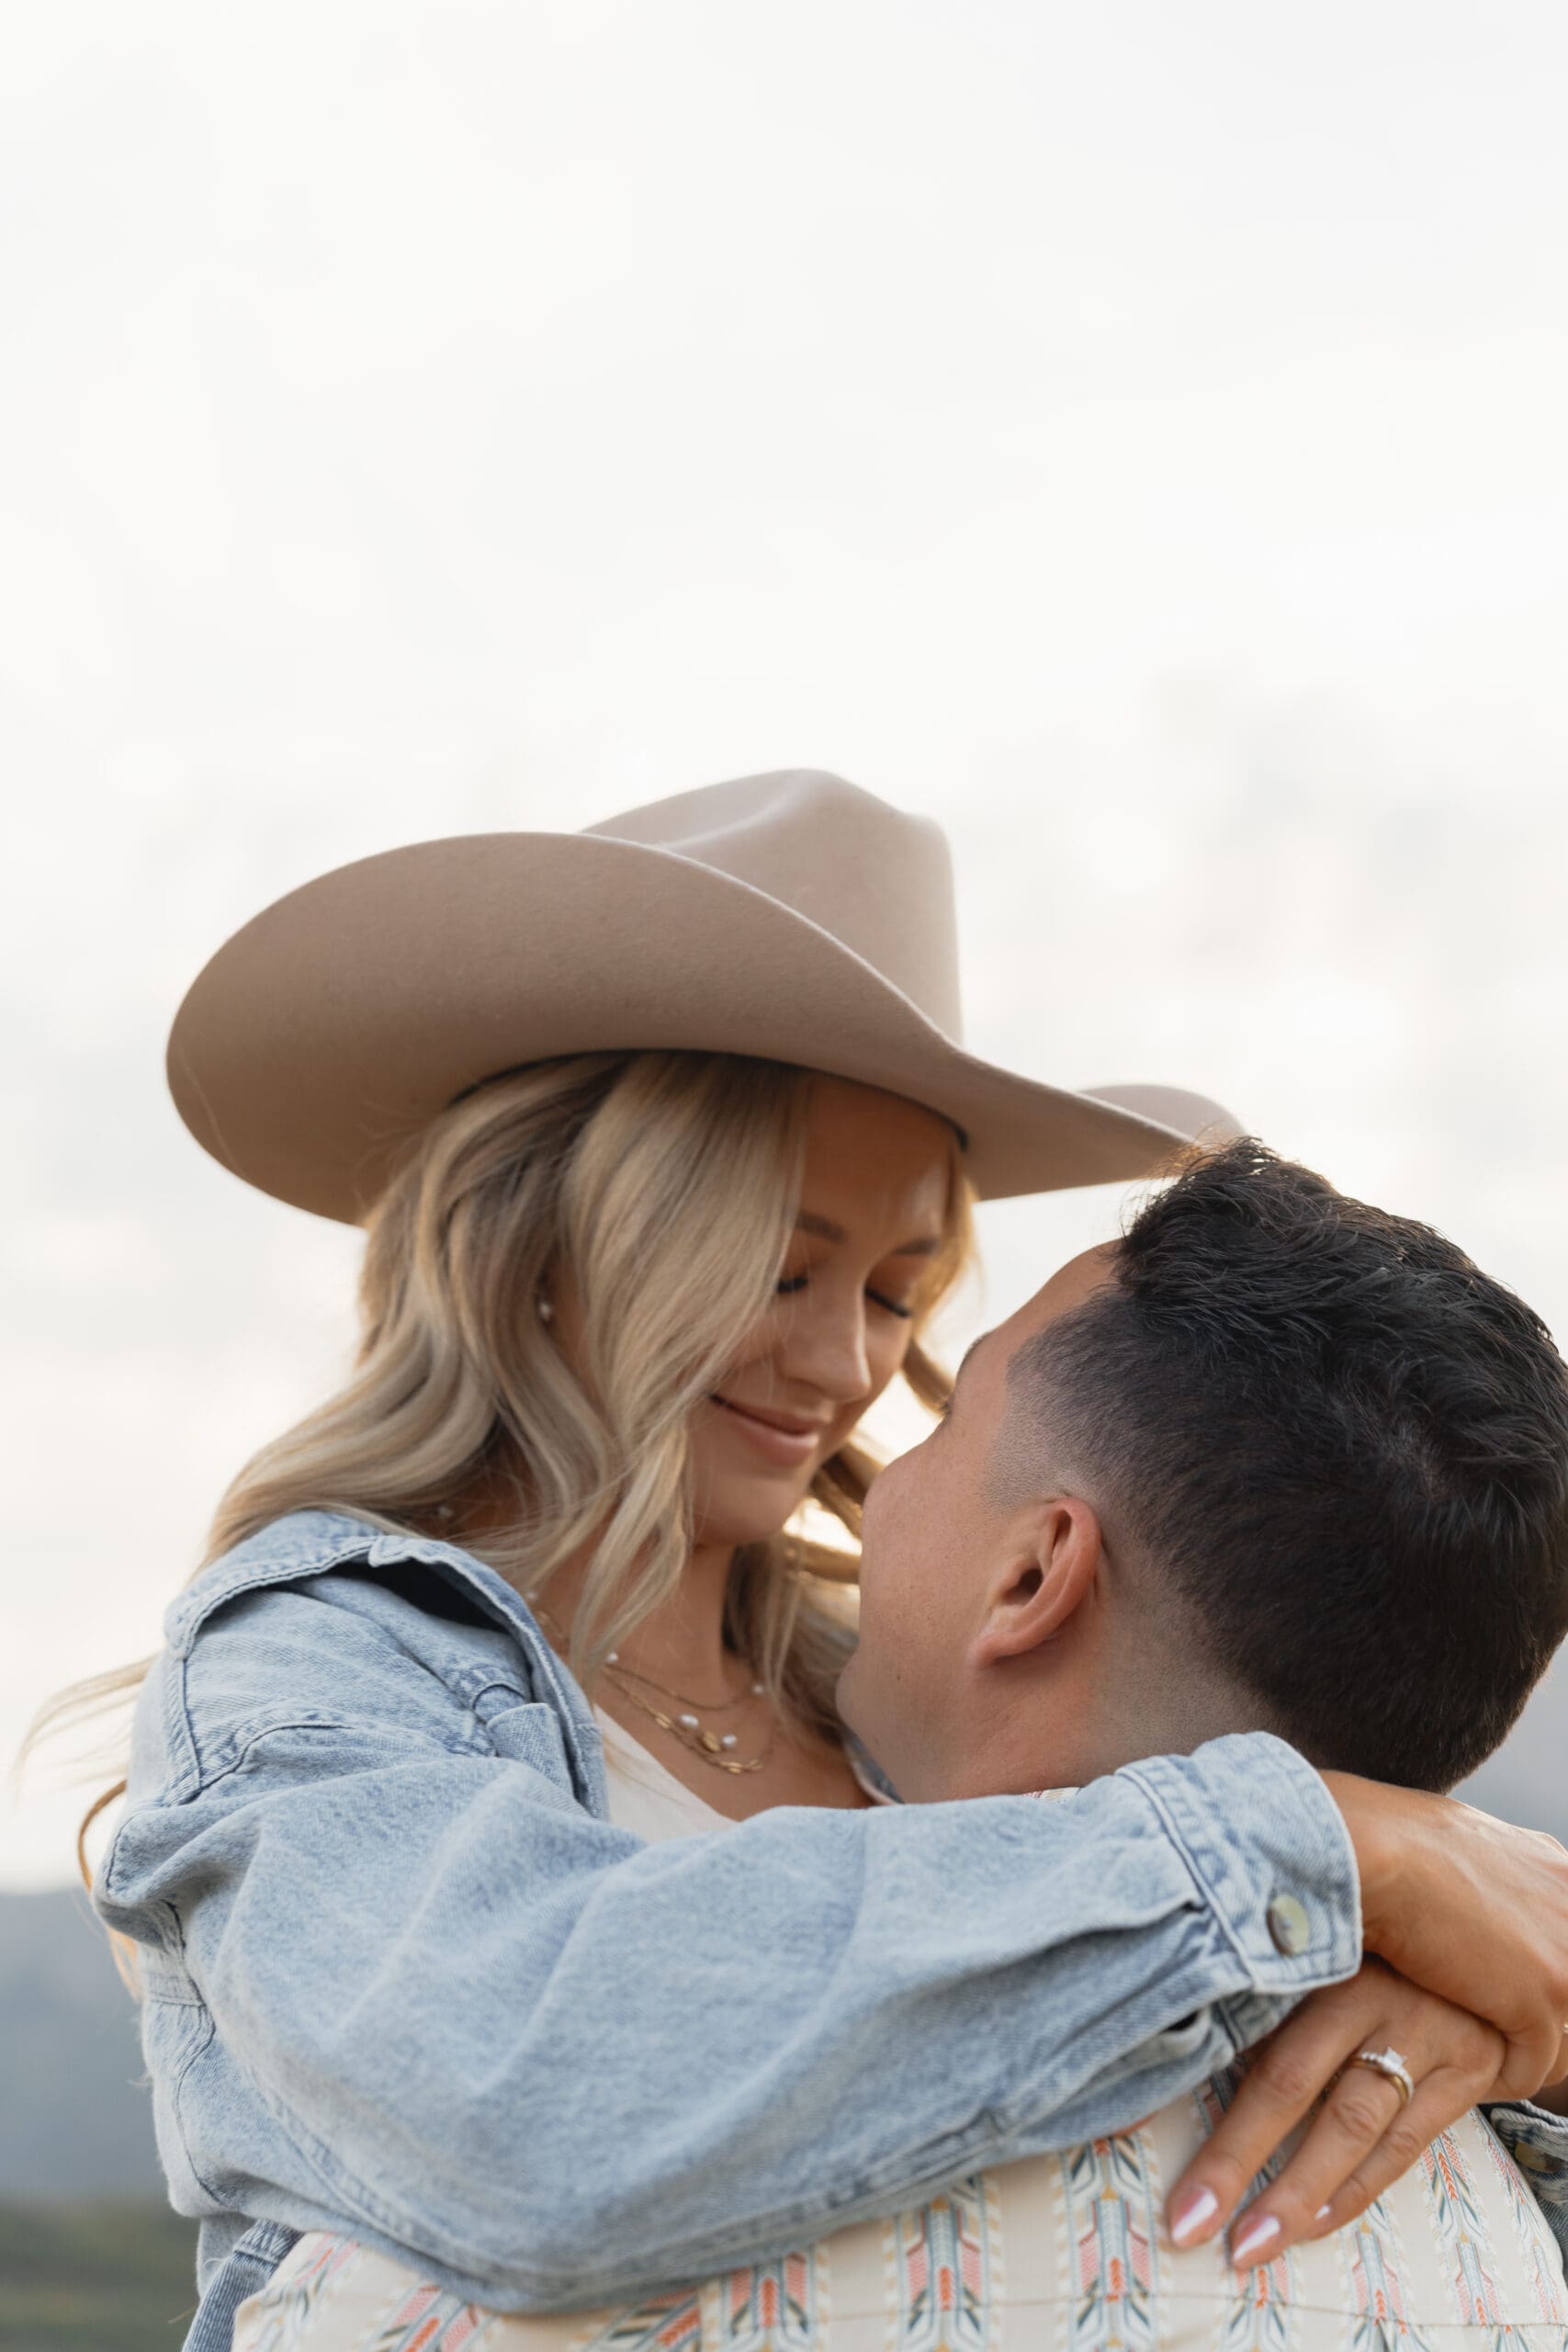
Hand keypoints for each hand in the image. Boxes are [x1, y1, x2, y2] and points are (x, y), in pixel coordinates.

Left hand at [1166, 1960, 1505, 2265]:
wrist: (1478, 1952)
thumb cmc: (1366, 1958)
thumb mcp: (1309, 1958)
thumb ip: (1246, 2000)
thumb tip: (1150, 2060)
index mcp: (1312, 1951)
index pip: (1236, 2017)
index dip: (1188, 2076)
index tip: (1136, 2136)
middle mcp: (1368, 1987)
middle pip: (1290, 2079)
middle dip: (1235, 2156)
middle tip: (1190, 2220)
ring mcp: (1423, 2028)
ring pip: (1350, 2121)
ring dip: (1297, 2191)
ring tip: (1251, 2242)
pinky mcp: (1465, 2068)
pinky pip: (1404, 2141)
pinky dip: (1356, 2186)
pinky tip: (1314, 2221)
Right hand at [1326, 1771, 1567, 2099]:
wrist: (1372, 1852)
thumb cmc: (1387, 1840)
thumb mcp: (1456, 1844)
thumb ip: (1483, 1877)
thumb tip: (1464, 1897)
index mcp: (1554, 1867)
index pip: (1563, 1941)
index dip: (1532, 1974)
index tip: (1502, 1995)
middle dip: (1537, 2018)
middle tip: (1498, 2036)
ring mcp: (1565, 1953)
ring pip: (1563, 2037)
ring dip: (1524, 2054)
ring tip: (1486, 2064)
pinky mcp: (1543, 1998)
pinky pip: (1533, 2066)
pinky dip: (1503, 2080)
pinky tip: (1470, 2077)